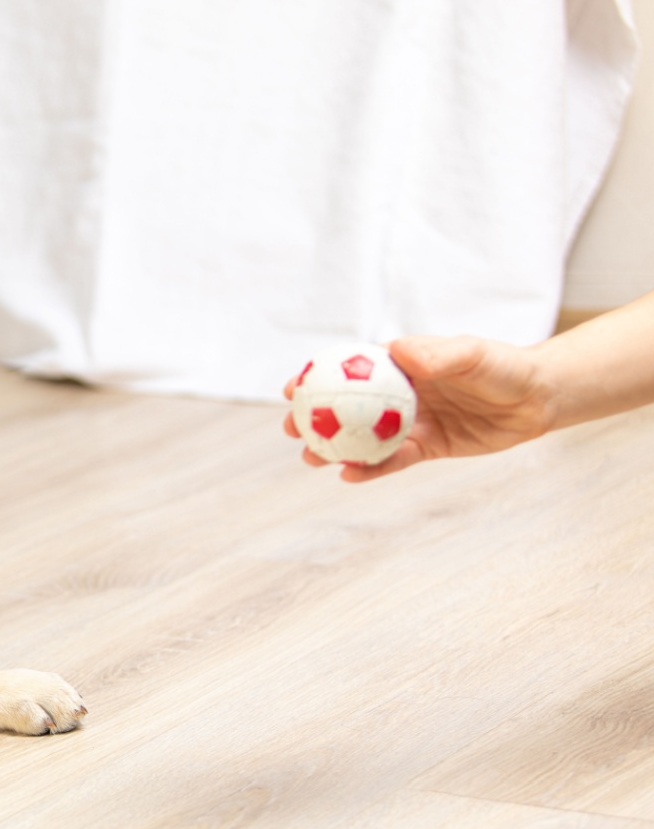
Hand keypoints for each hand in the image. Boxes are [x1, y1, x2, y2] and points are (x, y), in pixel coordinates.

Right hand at [283, 335, 556, 481]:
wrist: (538, 399)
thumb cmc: (504, 366)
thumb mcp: (472, 354)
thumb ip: (437, 354)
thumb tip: (399, 352)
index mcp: (401, 365)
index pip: (349, 370)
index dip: (317, 378)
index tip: (293, 387)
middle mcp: (400, 393)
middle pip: (346, 406)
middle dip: (314, 418)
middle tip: (292, 428)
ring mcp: (410, 422)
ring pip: (362, 437)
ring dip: (334, 448)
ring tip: (311, 458)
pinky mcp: (426, 447)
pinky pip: (391, 461)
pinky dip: (370, 469)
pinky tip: (348, 476)